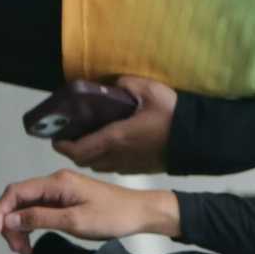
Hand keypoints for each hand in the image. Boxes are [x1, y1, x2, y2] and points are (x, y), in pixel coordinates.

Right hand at [0, 168, 181, 253]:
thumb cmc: (114, 216)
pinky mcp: (66, 201)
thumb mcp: (75, 220)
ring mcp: (61, 191)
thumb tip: (11, 219)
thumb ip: (40, 218)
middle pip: (19, 201)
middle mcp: (56, 183)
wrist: (141, 213)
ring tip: (24, 250)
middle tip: (16, 249)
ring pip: (27, 208)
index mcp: (57, 182)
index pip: (15, 192)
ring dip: (20, 228)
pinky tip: (32, 242)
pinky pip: (40, 211)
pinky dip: (32, 226)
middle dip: (10, 225)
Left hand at [54, 75, 177, 172]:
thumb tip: (112, 84)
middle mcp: (117, 156)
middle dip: (73, 151)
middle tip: (71, 136)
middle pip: (85, 161)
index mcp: (115, 138)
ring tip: (90, 141)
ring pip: (98, 166)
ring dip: (89, 156)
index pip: (78, 149)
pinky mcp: (140, 169)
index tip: (55, 136)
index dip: (62, 145)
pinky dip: (105, 160)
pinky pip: (114, 168)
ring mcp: (129, 165)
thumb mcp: (150, 90)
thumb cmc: (173, 116)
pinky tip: (113, 147)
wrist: (199, 139)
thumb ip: (126, 84)